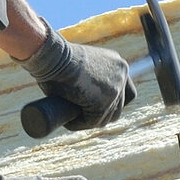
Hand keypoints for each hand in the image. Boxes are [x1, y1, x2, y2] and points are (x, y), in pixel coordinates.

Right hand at [19, 25, 135, 129]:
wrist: (54, 56)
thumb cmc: (57, 56)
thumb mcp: (78, 63)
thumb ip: (85, 77)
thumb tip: (78, 94)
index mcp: (117, 64)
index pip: (125, 90)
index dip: (113, 101)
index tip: (97, 105)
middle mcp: (121, 75)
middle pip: (118, 106)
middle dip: (102, 114)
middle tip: (81, 115)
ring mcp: (114, 90)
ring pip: (105, 117)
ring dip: (89, 121)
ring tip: (71, 118)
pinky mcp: (102, 104)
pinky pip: (91, 122)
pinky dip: (79, 124)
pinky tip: (67, 121)